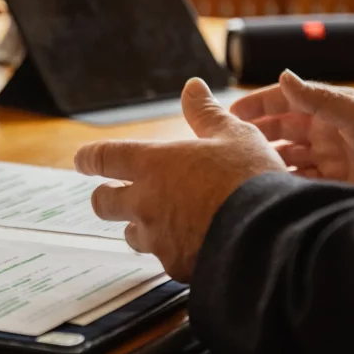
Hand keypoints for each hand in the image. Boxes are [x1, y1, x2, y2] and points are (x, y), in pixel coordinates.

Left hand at [74, 79, 285, 281]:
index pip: (103, 158)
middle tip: (116, 195)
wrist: (271, 235)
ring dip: (141, 227)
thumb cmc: (251, 178)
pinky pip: (165, 258)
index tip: (82, 160)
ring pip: (131, 234)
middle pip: (102, 202)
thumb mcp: (234, 135)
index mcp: (152, 165)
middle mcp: (144, 202)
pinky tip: (196, 246)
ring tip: (165, 222)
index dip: (88, 158)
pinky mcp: (174, 266)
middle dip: (106, 197)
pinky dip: (175, 251)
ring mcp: (157, 238)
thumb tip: (192, 87)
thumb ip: (206, 113)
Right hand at [230, 70, 353, 183]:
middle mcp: (324, 132)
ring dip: (267, 160)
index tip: (229, 113)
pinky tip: (270, 184)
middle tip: (229, 144)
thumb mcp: (353, 112)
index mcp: (326, 109)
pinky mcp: (333, 182)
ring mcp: (328, 158)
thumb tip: (283, 76)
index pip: (282, 103)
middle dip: (255, 135)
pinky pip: (299, 180)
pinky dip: (284, 181)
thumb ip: (316, 97)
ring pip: (285, 158)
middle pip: (279, 131)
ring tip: (246, 167)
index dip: (255, 106)